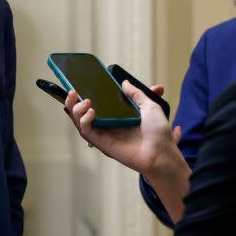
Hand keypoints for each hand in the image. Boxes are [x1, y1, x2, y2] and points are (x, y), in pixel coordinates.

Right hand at [63, 81, 180, 175]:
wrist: (161, 152)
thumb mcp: (150, 107)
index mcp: (117, 116)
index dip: (86, 96)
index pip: (96, 105)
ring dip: (76, 110)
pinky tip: (91, 112)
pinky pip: (86, 131)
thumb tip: (125, 83)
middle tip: (73, 91)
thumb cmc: (158, 132)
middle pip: (82, 114)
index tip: (81, 85)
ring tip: (85, 101)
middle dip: (73, 103)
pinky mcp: (101, 143)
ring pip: (80, 122)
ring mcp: (103, 134)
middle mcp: (107, 125)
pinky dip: (84, 120)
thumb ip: (137, 94)